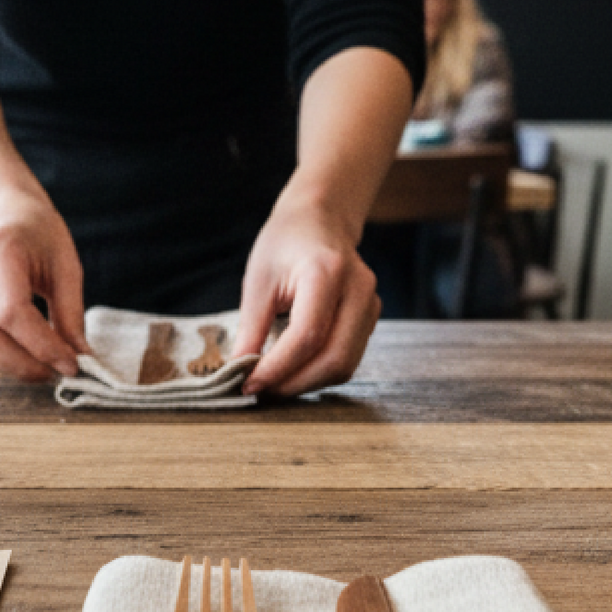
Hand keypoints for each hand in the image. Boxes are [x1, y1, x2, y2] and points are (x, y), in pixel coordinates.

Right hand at [0, 188, 88, 382]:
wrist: (1, 212)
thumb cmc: (39, 234)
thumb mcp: (66, 265)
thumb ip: (71, 313)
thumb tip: (80, 357)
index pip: (13, 313)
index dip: (43, 347)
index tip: (72, 364)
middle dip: (24, 365)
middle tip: (56, 373)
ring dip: (13, 365)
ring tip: (44, 364)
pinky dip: (0, 356)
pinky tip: (24, 349)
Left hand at [235, 194, 380, 397]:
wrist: (320, 219)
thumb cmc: (285, 242)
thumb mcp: (258, 279)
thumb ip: (252, 328)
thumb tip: (240, 371)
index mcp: (327, 272)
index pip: (308, 336)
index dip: (278, 368)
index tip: (249, 383)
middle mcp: (358, 290)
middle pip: (334, 358)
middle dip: (295, 384)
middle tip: (261, 391)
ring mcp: (370, 305)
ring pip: (345, 364)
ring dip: (307, 382)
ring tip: (273, 383)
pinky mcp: (371, 318)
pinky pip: (348, 357)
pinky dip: (319, 372)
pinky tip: (293, 370)